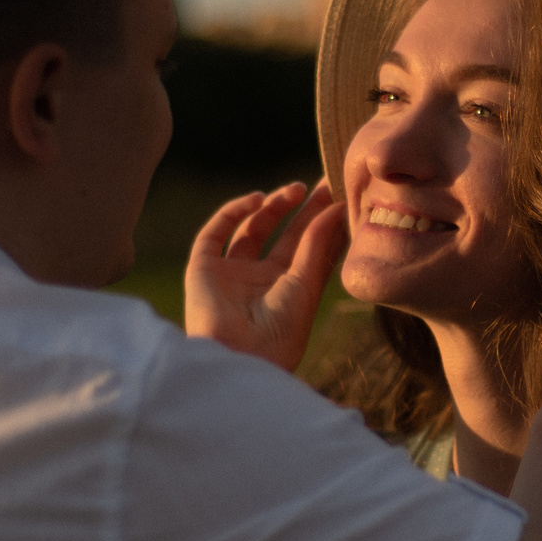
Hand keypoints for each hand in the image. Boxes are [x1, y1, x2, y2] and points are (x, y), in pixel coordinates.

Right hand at [182, 180, 347, 372]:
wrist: (241, 357)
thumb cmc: (281, 330)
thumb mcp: (306, 283)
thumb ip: (317, 243)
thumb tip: (334, 207)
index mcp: (288, 291)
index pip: (307, 248)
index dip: (322, 222)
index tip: (338, 195)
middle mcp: (259, 281)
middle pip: (282, 236)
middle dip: (301, 210)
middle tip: (322, 184)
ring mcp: (231, 275)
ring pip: (250, 230)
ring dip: (272, 207)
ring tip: (295, 190)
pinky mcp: (203, 270)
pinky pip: (215, 233)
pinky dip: (233, 212)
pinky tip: (258, 199)